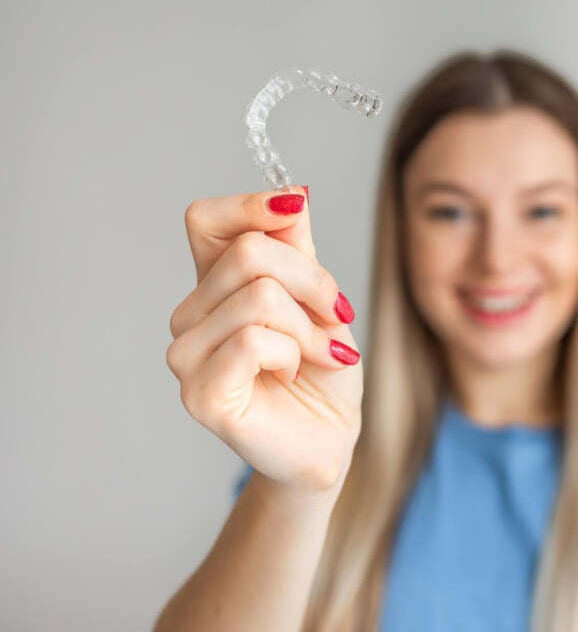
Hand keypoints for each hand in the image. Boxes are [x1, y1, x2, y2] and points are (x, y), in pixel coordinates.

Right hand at [165, 186, 362, 495]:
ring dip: (309, 327)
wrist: (332, 437)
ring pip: (258, 297)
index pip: (206, 220)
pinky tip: (293, 376)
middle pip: (250, 253)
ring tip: (318, 355)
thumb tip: (291, 194)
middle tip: (336, 318)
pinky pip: (253, 341)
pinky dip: (293, 354)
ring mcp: (187, 357)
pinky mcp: (201, 394)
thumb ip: (298, 250)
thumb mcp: (320, 298)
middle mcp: (191, 317)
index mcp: (214, 287)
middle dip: (314, 282)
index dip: (250, 205)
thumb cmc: (323, 372)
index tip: (297, 213)